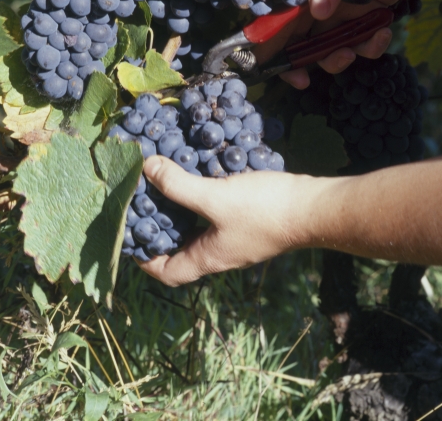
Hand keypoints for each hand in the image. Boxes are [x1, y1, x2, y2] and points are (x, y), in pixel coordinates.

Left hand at [136, 156, 310, 285]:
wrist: (314, 207)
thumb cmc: (263, 210)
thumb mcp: (215, 197)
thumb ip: (179, 185)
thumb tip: (146, 169)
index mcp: (208, 258)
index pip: (166, 272)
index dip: (143, 259)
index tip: (127, 237)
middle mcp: (220, 252)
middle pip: (180, 247)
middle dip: (160, 226)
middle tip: (142, 200)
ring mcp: (237, 236)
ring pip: (199, 226)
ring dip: (181, 206)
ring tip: (165, 179)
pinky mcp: (249, 218)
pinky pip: (217, 210)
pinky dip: (203, 194)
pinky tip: (200, 169)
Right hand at [275, 0, 441, 87]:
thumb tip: (318, 14)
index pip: (279, 19)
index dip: (275, 49)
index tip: (291, 71)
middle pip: (302, 41)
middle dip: (311, 61)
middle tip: (329, 67)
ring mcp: (344, 7)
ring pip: (332, 46)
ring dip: (342, 56)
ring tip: (359, 51)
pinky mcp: (368, 13)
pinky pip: (361, 40)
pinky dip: (370, 46)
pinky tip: (384, 32)